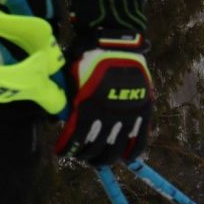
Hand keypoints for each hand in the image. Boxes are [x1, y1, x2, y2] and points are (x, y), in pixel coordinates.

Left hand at [56, 33, 152, 165]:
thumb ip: (67, 102)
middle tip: (83, 157)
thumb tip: (60, 121)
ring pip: (116, 148)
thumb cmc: (89, 58)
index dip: (68, 149)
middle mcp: (107, 115)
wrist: (117, 43)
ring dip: (106, 158)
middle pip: (96, 148)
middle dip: (87, 156)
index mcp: (87, 107)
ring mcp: (127, 114)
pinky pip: (140, 139)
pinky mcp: (143, 111)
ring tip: (100, 159)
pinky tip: (126, 158)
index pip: (76, 139)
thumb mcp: (71, 78)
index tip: (62, 152)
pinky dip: (133, 152)